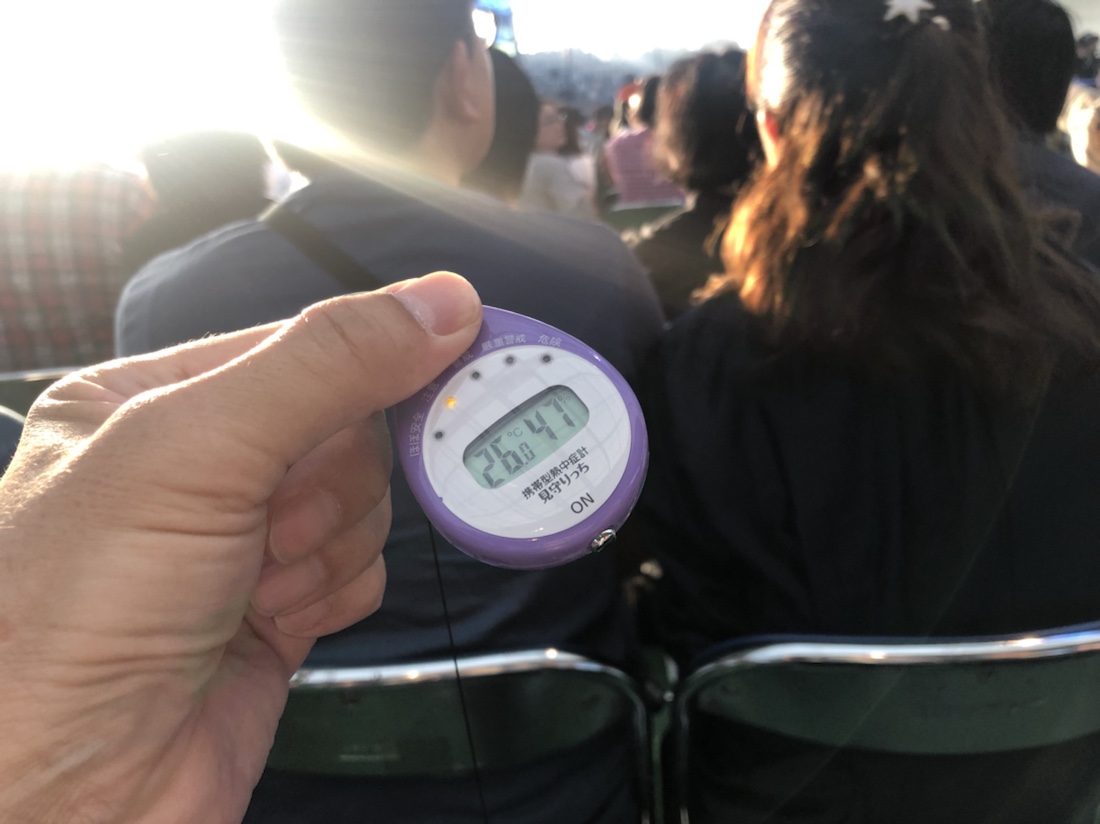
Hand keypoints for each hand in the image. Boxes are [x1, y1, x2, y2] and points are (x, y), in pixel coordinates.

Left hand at [0, 273, 481, 823]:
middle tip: (274, 523)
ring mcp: (243, 539)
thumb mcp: (195, 448)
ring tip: (257, 586)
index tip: (450, 358)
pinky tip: (275, 621)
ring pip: (363, 501)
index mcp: (151, 399)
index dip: (370, 359)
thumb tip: (442, 302)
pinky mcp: (281, 607)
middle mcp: (198, 464)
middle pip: (344, 428)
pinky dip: (335, 592)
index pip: (302, 347)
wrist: (67, 793)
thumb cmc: (78, 613)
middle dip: (327, 483)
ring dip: (328, 546)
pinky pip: (362, 568)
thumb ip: (324, 366)